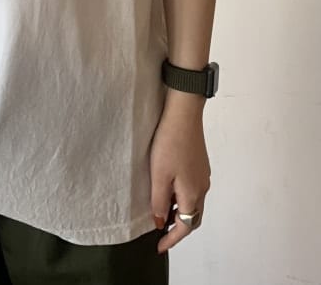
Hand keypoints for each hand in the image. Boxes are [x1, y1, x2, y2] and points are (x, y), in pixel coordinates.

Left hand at [150, 96, 210, 253]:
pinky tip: (169, 190)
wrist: (183, 114)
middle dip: (179, 228)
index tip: (159, 246)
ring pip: (194, 203)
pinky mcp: (200, 164)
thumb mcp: (158, 174)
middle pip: (193, 217)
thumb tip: (160, 221)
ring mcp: (203, 175)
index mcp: (193, 193)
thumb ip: (159, 200)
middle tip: (162, 233)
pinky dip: (182, 197)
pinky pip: (193, 189)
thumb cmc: (170, 142)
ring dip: (180, 212)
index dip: (172, 238)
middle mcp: (202, 187)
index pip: (185, 226)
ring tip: (162, 212)